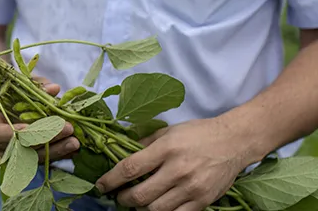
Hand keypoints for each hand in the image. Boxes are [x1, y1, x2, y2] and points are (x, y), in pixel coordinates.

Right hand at [0, 77, 79, 162]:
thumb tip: (55, 89)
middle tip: (67, 128)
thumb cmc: (15, 92)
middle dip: (46, 138)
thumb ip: (37, 87)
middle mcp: (0, 143)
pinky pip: (44, 160)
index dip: (13, 132)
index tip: (30, 127)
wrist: (11, 104)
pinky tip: (74, 149)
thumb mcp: (23, 85)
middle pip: (21, 146)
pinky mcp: (28, 159)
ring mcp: (13, 154)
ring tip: (74, 142)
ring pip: (34, 157)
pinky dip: (60, 154)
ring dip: (56, 150)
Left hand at [95, 117, 252, 210]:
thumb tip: (121, 152)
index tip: (100, 186)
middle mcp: (177, 170)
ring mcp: (191, 188)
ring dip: (140, 209)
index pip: (130, 168)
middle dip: (123, 199)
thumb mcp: (168, 131)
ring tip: (136, 203)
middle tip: (118, 196)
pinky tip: (156, 208)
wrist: (234, 141)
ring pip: (156, 210)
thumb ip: (145, 143)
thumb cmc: (198, 133)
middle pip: (140, 195)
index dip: (111, 180)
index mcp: (166, 148)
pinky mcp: (203, 201)